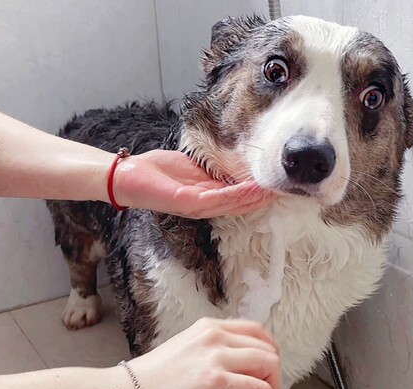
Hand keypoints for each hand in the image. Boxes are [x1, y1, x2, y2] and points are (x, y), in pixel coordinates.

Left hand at [112, 150, 274, 216]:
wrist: (126, 176)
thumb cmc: (155, 171)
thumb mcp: (190, 167)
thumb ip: (210, 167)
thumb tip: (231, 157)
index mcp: (206, 198)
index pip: (239, 198)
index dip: (259, 192)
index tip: (278, 181)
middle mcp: (205, 207)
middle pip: (241, 205)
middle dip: (263, 196)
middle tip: (286, 187)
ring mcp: (197, 207)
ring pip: (234, 205)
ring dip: (255, 198)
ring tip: (274, 189)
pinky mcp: (187, 203)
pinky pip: (217, 200)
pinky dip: (236, 195)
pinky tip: (250, 188)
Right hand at [125, 318, 281, 388]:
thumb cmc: (154, 376)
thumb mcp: (187, 347)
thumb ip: (214, 348)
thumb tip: (241, 364)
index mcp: (209, 327)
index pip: (256, 330)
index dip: (270, 349)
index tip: (270, 366)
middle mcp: (215, 336)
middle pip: (266, 346)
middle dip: (273, 370)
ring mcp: (216, 357)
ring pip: (268, 363)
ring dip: (274, 384)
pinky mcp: (216, 381)